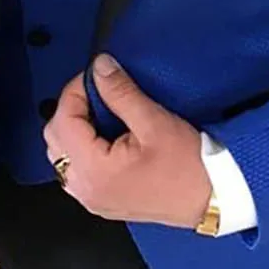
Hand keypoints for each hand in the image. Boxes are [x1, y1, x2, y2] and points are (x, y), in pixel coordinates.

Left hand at [44, 55, 211, 228]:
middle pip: (55, 138)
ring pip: (63, 155)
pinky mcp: (103, 201)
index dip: (74, 91)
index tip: (94, 76)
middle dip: (72, 109)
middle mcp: (85, 189)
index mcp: (93, 171)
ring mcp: (92, 199)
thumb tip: (100, 68)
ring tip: (105, 113)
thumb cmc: (190, 167)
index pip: (62, 121)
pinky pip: (77, 169)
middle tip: (99, 92)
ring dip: (77, 129)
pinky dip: (84, 147)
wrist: (214, 199)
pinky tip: (108, 136)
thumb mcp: (154, 122)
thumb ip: (121, 93)